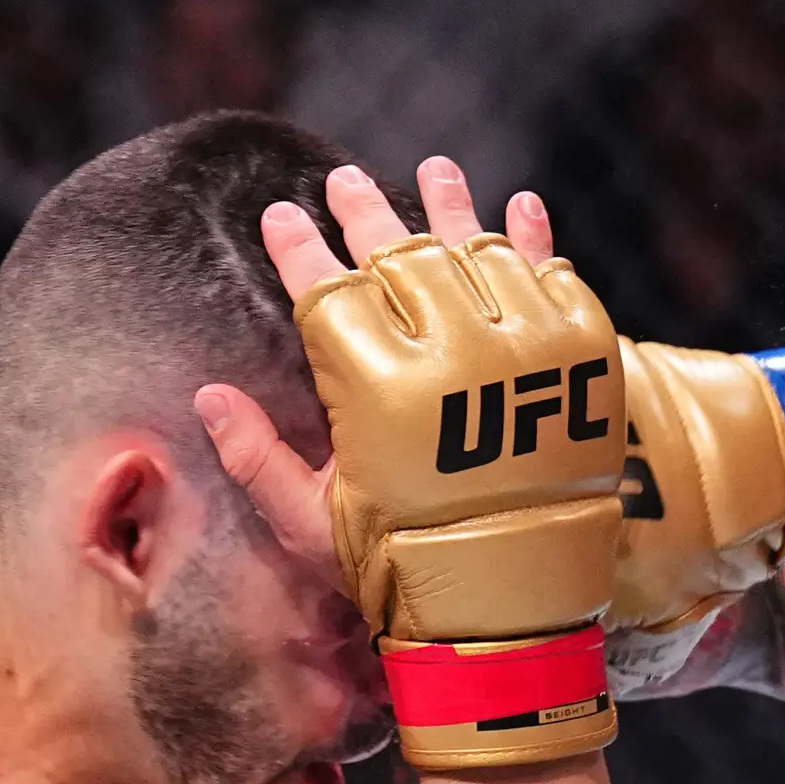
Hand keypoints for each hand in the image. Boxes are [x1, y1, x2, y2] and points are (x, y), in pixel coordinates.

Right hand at [202, 154, 623, 771]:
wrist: (516, 613)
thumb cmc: (404, 576)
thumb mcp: (311, 525)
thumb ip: (256, 458)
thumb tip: (205, 397)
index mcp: (372, 387)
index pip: (323, 292)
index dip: (298, 250)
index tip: (281, 215)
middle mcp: (447, 353)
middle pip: (397, 256)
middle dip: (363, 213)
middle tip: (343, 181)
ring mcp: (519, 350)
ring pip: (478, 252)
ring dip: (452, 207)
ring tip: (435, 169)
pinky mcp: (579, 360)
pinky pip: (556, 280)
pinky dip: (538, 240)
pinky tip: (524, 208)